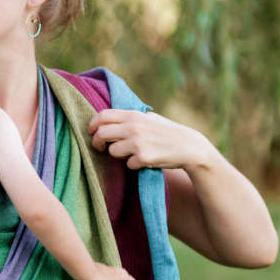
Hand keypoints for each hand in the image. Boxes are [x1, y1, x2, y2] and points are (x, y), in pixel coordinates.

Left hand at [87, 109, 213, 170]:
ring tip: (132, 153)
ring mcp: (138, 143)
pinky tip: (145, 160)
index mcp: (134, 115)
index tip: (91, 131)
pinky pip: (128, 164)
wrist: (189, 146)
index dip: (92, 124)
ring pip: (112, 151)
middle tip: (99, 148)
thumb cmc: (167, 132)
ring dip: (118, 155)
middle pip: (101, 134)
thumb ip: (130, 118)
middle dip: (97, 142)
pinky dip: (134, 164)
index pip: (103, 115)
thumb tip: (106, 120)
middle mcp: (134, 127)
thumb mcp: (149, 118)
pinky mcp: (143, 158)